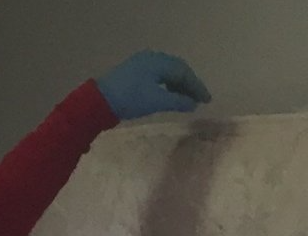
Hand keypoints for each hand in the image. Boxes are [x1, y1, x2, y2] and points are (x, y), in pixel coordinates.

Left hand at [95, 50, 212, 121]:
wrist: (101, 100)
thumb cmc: (131, 99)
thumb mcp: (156, 101)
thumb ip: (177, 101)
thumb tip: (193, 104)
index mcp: (158, 62)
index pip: (183, 72)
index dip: (196, 86)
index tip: (207, 100)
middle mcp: (152, 58)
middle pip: (176, 69)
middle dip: (189, 84)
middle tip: (200, 99)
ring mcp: (142, 64)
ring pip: (167, 73)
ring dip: (179, 86)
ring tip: (187, 100)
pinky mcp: (135, 73)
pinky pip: (158, 76)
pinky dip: (168, 86)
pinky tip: (170, 96)